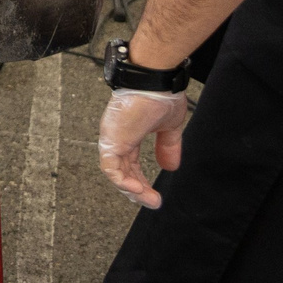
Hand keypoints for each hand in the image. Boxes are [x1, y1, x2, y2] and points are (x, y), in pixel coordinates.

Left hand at [97, 86, 192, 209]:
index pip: (130, 164)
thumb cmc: (161, 94)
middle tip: (152, 202)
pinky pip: (111, 168)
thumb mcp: (169, 127)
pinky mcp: (111, 140)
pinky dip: (123, 182)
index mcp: (127, 133)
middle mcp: (117, 137)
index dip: (141, 181)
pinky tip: (138, 190)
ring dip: (132, 190)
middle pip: (122, 171)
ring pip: (115, 173)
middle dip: (137, 190)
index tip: (154, 194)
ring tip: (148, 200)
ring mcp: (112, 138)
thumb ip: (167, 147)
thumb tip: (171, 167)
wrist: (156, 80)